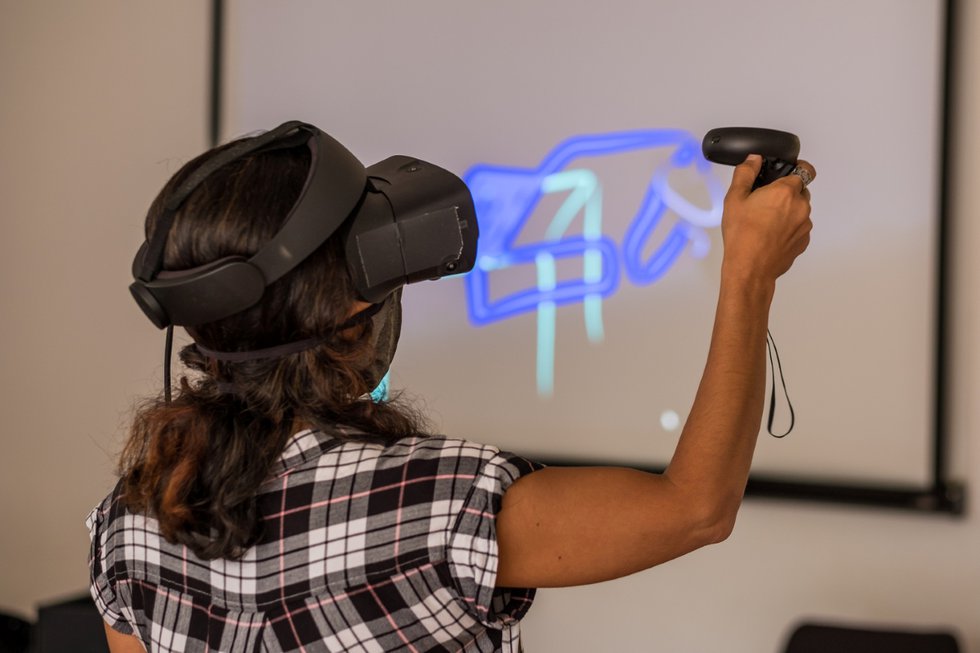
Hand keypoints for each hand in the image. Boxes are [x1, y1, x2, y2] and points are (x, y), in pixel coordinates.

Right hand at [720, 155, 814, 282]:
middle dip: (787, 193)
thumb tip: (753, 159)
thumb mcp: (734, 199)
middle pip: (801, 190)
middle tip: (766, 202)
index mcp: (785, 191)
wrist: (750, 268)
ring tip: (766, 222)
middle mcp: (801, 206)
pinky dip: (789, 228)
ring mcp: (804, 225)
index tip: (788, 171)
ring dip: (789, 211)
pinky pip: (799, 228)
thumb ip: (745, 173)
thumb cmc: (742, 235)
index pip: (805, 169)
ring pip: (800, 210)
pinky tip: (771, 235)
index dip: (796, 168)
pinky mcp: (804, 241)